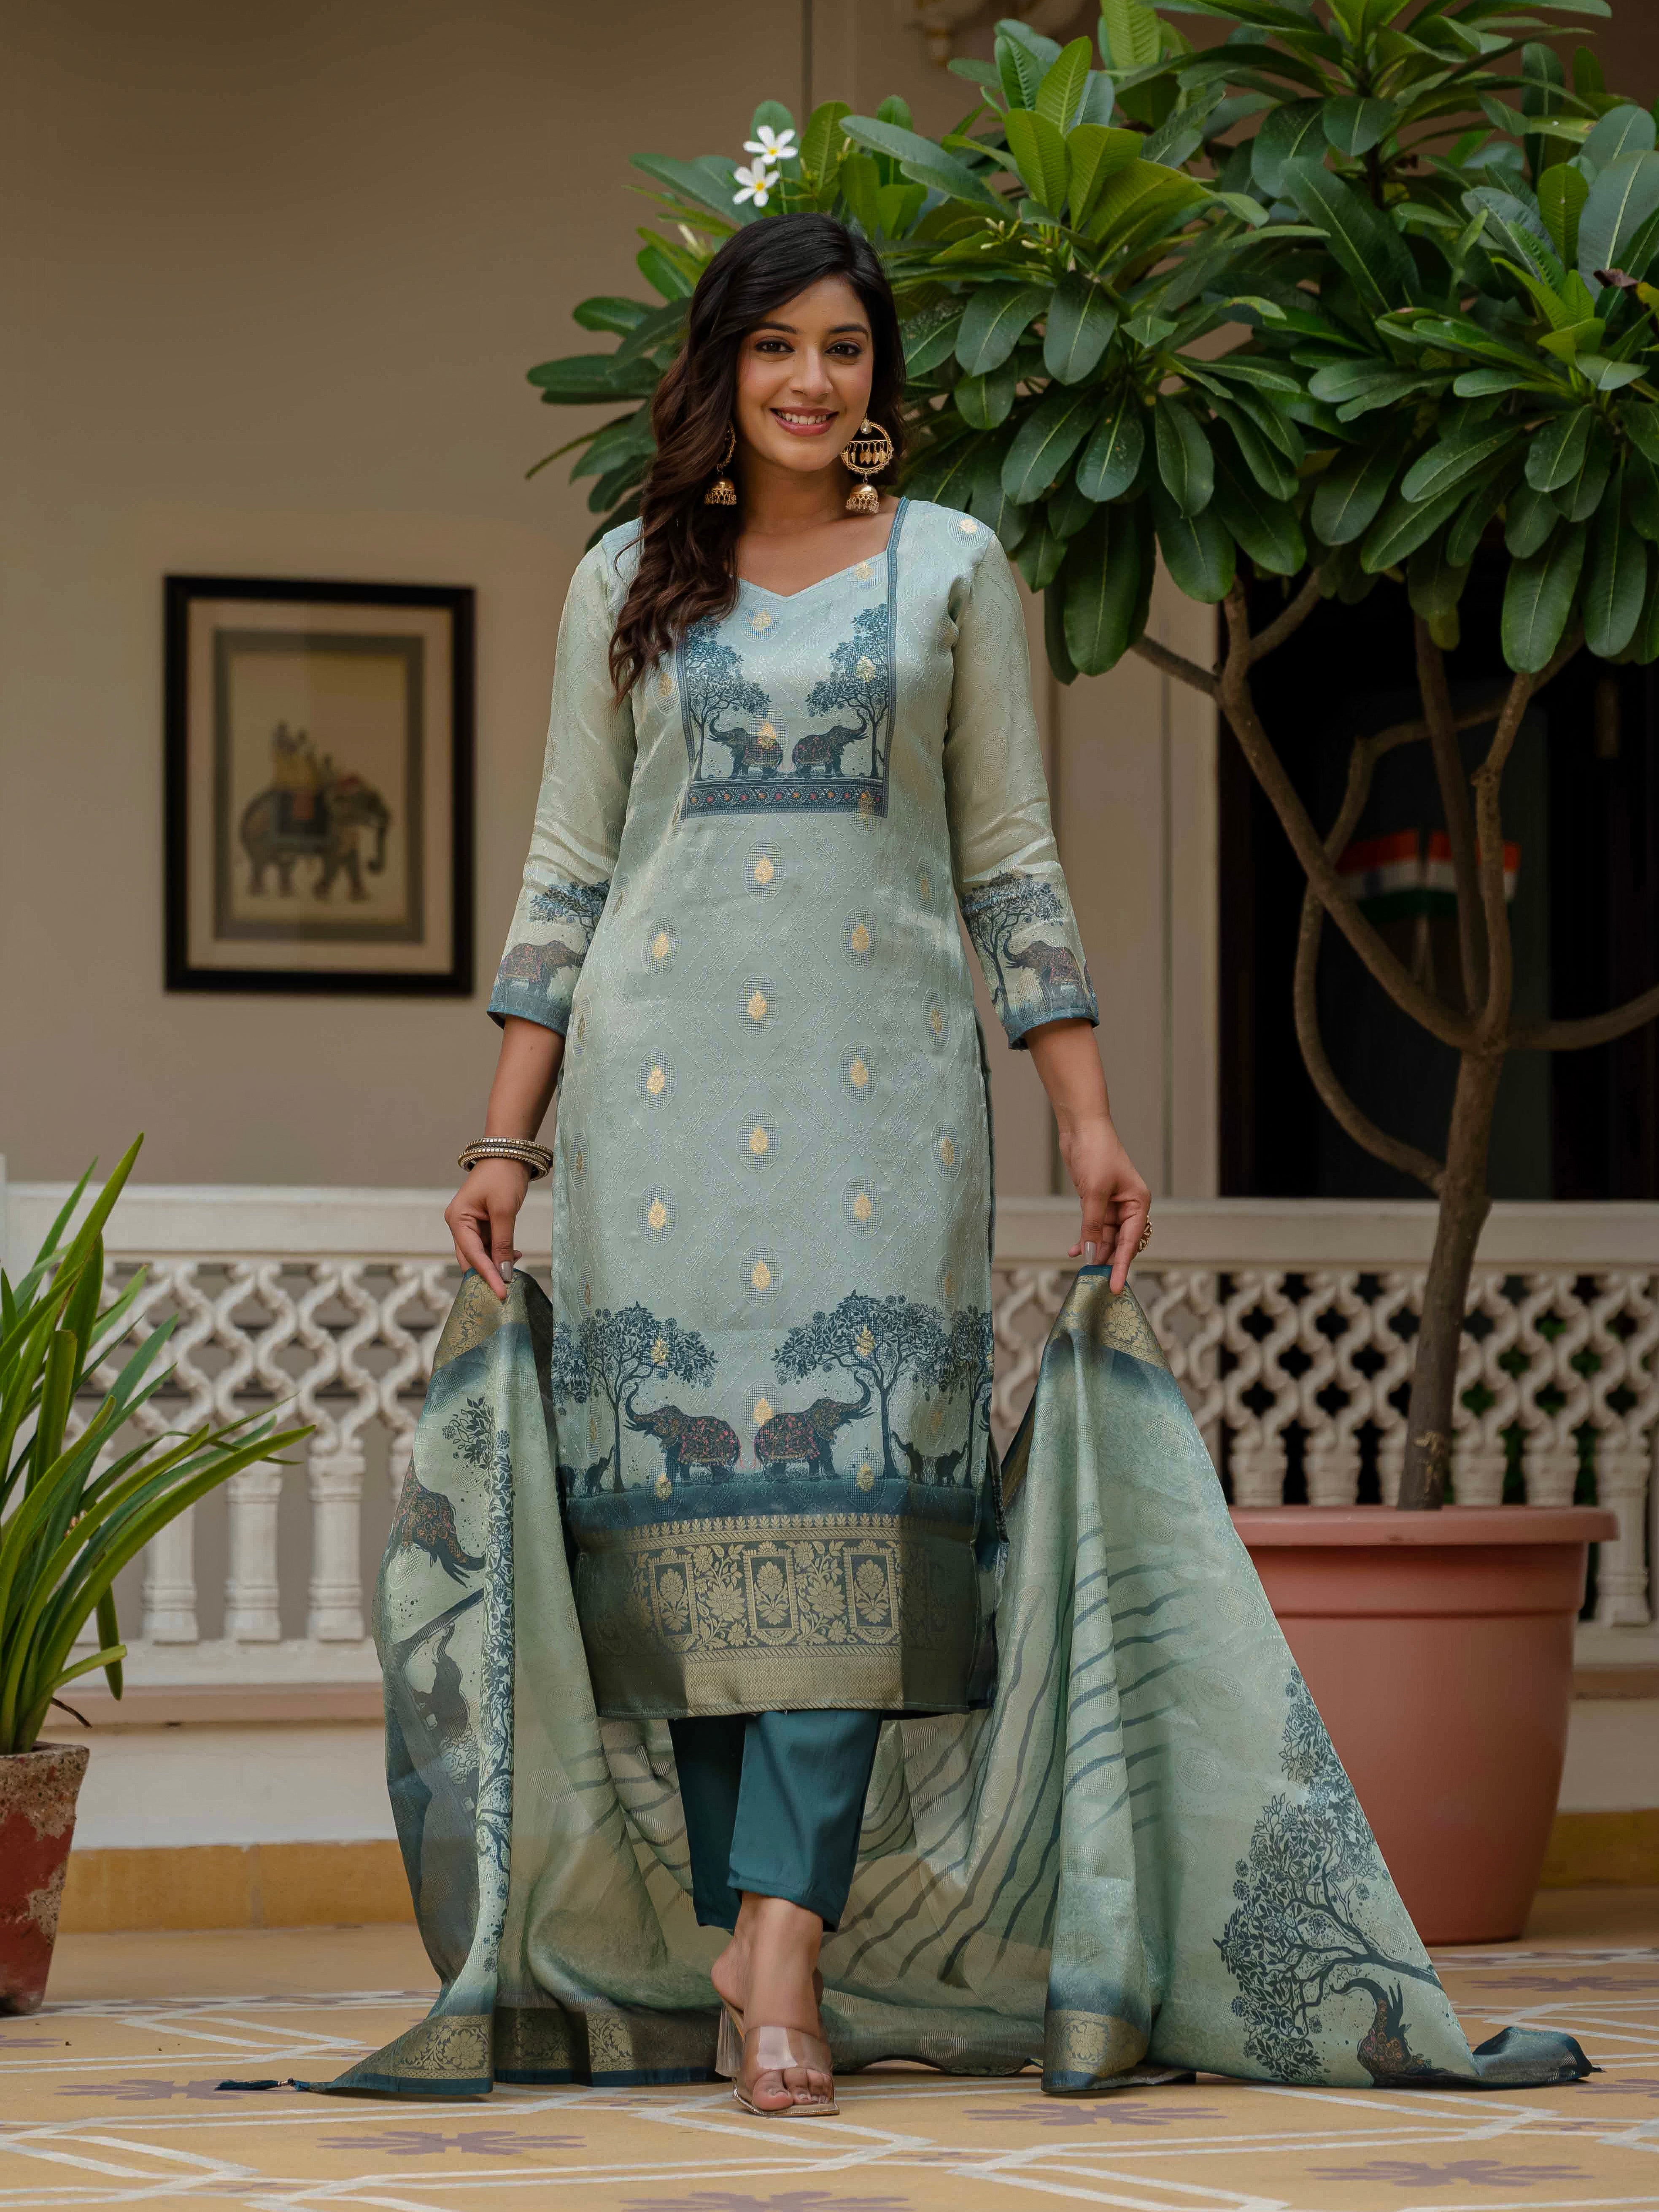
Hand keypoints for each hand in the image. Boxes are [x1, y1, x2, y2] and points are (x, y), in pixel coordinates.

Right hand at [445, 1160, 528, 1299]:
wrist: (509, 1152)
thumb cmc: (503, 1176)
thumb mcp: (505, 1211)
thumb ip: (503, 1244)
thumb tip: (505, 1273)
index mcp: (457, 1220)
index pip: (472, 1255)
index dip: (487, 1276)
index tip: (502, 1293)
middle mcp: (459, 1224)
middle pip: (470, 1259)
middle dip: (487, 1275)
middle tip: (505, 1294)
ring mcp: (470, 1225)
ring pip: (480, 1255)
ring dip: (496, 1265)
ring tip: (514, 1272)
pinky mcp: (482, 1224)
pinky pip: (489, 1246)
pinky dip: (500, 1254)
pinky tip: (515, 1256)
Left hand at [1057, 1115, 1150, 1294]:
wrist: (1081, 1128)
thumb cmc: (1096, 1153)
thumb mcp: (1094, 1193)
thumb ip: (1092, 1225)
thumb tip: (1089, 1253)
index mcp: (1138, 1203)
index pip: (1131, 1242)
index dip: (1122, 1266)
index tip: (1114, 1286)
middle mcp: (1128, 1206)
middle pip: (1120, 1242)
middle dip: (1107, 1260)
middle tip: (1094, 1280)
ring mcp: (1112, 1204)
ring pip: (1104, 1237)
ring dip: (1093, 1250)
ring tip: (1082, 1268)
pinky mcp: (1096, 1201)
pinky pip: (1092, 1226)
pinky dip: (1084, 1238)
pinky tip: (1073, 1250)